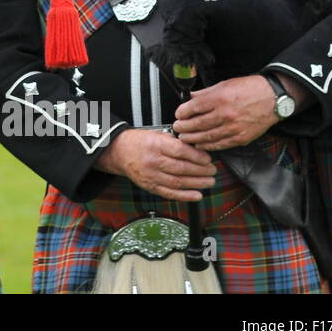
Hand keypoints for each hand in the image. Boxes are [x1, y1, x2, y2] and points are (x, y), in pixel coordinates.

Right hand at [94, 128, 215, 200]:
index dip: (197, 157)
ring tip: (209, 182)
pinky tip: (197, 195)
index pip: (181, 152)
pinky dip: (185, 196)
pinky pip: (170, 193)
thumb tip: (197, 149)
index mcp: (155, 145)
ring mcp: (151, 176)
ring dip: (197, 184)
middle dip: (201, 171)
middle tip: (212, 170)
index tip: (208, 159)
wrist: (119, 152)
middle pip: (182, 168)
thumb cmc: (139, 142)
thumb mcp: (156, 134)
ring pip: (178, 182)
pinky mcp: (150, 186)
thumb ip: (175, 141)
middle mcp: (153, 161)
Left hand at [173, 76, 277, 150]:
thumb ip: (205, 93)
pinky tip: (200, 144)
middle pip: (198, 124)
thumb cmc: (249, 89)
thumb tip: (190, 97)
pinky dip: (208, 146)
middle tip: (177, 128)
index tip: (178, 114)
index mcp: (220, 98)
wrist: (273, 99)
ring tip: (184, 138)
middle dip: (184, 127)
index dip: (182, 112)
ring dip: (192, 138)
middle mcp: (226, 113)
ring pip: (207, 136)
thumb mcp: (224, 84)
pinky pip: (220, 144)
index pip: (193, 107)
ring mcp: (234, 127)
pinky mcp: (241, 138)